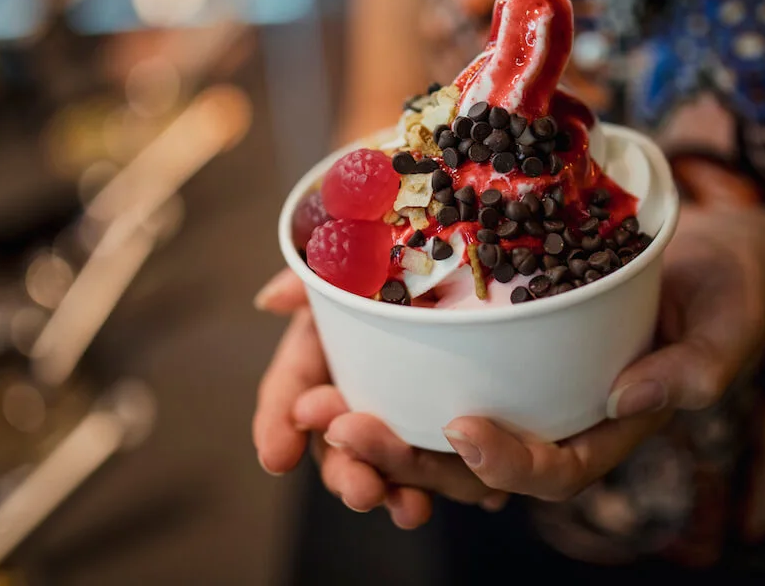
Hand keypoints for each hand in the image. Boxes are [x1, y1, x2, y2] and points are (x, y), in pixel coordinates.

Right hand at [252, 269, 473, 527]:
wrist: (493, 271)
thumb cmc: (408, 257)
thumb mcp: (362, 263)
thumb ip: (315, 279)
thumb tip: (271, 300)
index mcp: (325, 349)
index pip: (289, 391)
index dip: (277, 424)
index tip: (277, 457)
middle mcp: (356, 391)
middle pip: (336, 445)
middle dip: (346, 472)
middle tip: (360, 487)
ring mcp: (400, 417)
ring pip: (388, 468)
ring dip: (396, 490)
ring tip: (410, 507)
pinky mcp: (450, 432)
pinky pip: (448, 470)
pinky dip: (457, 484)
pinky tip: (479, 498)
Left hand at [306, 208, 764, 514]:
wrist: (711, 253)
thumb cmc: (731, 294)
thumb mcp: (728, 326)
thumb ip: (694, 369)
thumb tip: (625, 399)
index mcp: (605, 428)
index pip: (553, 468)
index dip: (505, 462)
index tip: (464, 429)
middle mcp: (551, 412)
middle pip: (469, 459)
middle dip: (402, 455)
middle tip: (338, 426)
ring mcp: (518, 378)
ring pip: (433, 420)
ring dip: (371, 420)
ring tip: (306, 405)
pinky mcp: (492, 335)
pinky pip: (430, 361)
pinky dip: (379, 356)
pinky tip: (321, 334)